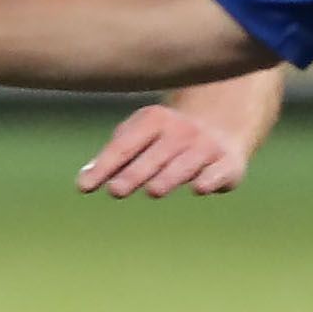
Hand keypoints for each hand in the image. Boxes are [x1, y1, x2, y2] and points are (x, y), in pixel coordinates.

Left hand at [76, 101, 250, 199]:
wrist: (223, 125)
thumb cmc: (166, 137)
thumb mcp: (139, 135)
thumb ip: (113, 157)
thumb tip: (83, 180)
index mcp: (153, 120)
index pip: (125, 145)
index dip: (105, 165)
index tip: (85, 186)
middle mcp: (181, 131)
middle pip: (154, 156)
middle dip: (135, 173)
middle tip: (116, 191)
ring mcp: (206, 147)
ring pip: (185, 164)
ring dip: (169, 176)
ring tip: (153, 190)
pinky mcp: (228, 164)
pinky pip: (218, 172)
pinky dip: (210, 179)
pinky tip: (199, 188)